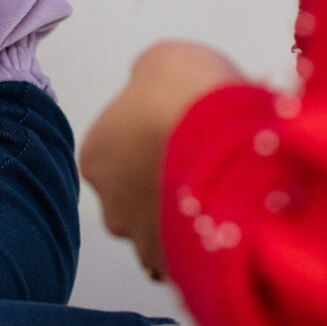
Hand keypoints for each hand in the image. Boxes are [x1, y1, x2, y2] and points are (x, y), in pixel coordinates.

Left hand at [78, 40, 248, 280]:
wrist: (223, 128)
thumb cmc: (185, 90)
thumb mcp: (159, 61)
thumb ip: (148, 85)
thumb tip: (157, 89)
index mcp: (96, 156)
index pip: (118, 156)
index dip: (154, 143)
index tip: (181, 133)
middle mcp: (111, 205)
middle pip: (136, 199)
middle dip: (165, 188)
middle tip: (204, 164)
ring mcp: (144, 239)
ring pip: (161, 236)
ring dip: (185, 222)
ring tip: (224, 197)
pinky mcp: (180, 264)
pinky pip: (190, 262)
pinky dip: (204, 249)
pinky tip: (230, 224)